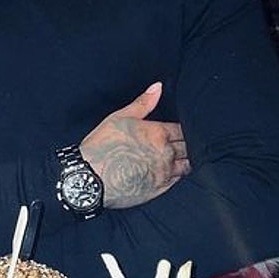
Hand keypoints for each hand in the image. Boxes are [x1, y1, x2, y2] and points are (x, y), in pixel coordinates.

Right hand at [80, 82, 189, 208]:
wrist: (90, 180)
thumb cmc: (101, 147)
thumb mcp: (119, 117)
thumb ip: (143, 103)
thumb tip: (158, 87)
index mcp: (158, 133)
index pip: (182, 130)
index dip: (182, 129)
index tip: (179, 130)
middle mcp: (166, 153)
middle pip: (188, 147)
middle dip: (186, 144)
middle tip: (182, 143)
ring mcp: (164, 173)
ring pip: (186, 165)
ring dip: (185, 160)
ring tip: (180, 157)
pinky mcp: (159, 189)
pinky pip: (178, 181)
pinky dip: (179, 175)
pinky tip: (172, 172)